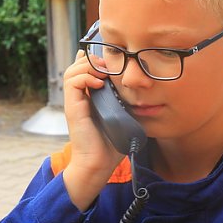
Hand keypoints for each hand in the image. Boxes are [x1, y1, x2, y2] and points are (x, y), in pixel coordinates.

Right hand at [61, 50, 125, 209]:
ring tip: (104, 73)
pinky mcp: (72, 108)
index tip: (114, 62)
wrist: (99, 163)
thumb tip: (150, 91)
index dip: (97, 59)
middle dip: (93, 59)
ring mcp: (74, 102)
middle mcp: (80, 97)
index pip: (86, 68)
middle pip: (77, 64)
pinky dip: (85, 78)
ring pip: (72, 71)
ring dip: (88, 66)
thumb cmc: (114, 143)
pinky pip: (72, 83)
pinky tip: (100, 84)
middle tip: (109, 65)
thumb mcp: (125, 116)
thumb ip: (130, 102)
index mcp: (91, 96)